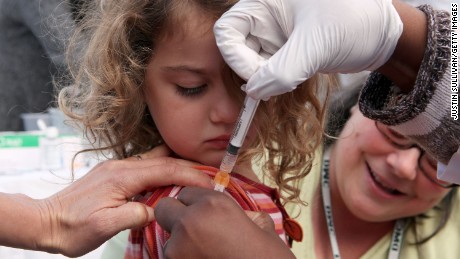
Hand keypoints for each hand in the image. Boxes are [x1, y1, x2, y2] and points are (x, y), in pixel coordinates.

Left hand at [37, 146, 212, 256]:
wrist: (44, 222)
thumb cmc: (71, 228)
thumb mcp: (105, 226)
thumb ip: (135, 214)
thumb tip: (158, 209)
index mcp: (123, 176)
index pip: (166, 169)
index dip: (191, 175)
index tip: (209, 184)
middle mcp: (122, 166)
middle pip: (164, 159)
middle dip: (189, 167)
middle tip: (209, 177)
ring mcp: (117, 168)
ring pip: (155, 159)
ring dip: (176, 166)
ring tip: (194, 178)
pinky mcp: (114, 174)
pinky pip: (145, 166)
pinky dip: (163, 171)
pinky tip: (168, 182)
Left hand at [155, 187, 294, 258]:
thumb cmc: (269, 258)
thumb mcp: (263, 227)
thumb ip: (246, 215)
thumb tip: (243, 215)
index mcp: (214, 204)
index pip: (186, 193)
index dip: (196, 205)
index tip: (206, 217)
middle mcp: (191, 220)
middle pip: (165, 208)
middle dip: (176, 218)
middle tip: (196, 233)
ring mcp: (177, 247)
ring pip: (167, 238)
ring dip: (180, 245)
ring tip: (205, 255)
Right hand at [214, 0, 402, 99]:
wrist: (385, 35)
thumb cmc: (356, 23)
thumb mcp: (317, 45)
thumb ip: (283, 71)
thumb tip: (254, 92)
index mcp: (267, 0)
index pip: (229, 30)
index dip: (236, 57)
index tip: (258, 76)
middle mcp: (267, 14)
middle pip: (238, 47)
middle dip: (253, 70)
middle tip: (277, 84)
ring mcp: (277, 33)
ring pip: (253, 61)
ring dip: (267, 78)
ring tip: (293, 79)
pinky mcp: (288, 49)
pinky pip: (270, 68)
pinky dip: (277, 80)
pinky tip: (295, 80)